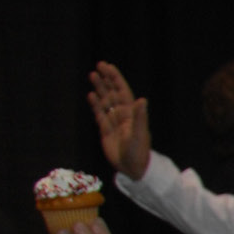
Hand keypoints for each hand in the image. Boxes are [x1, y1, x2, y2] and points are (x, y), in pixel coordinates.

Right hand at [86, 62, 151, 180]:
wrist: (132, 168)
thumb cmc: (139, 152)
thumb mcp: (139, 134)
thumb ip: (140, 117)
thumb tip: (142, 100)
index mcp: (132, 114)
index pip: (122, 92)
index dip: (116, 79)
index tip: (108, 67)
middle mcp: (123, 115)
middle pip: (113, 93)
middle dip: (107, 79)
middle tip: (99, 65)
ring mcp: (114, 122)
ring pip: (105, 101)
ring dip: (100, 88)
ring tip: (93, 75)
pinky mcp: (106, 131)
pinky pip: (100, 114)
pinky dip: (95, 104)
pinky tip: (91, 95)